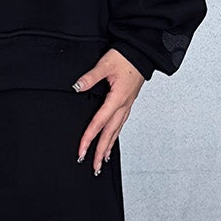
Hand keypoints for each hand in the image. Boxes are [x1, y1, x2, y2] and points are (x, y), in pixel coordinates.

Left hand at [72, 49, 144, 175]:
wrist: (143, 53)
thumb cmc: (126, 57)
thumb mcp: (105, 64)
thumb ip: (90, 77)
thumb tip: (77, 86)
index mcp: (117, 98)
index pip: (99, 123)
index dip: (89, 138)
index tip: (81, 150)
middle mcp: (123, 105)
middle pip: (110, 134)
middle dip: (101, 151)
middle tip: (94, 167)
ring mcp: (127, 105)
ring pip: (116, 131)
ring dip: (109, 147)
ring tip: (103, 161)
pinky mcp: (128, 103)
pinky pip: (120, 124)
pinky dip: (115, 136)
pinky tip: (112, 141)